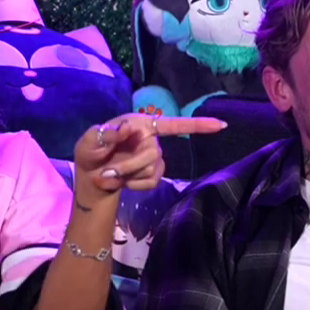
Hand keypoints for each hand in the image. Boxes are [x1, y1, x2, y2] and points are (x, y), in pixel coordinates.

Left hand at [70, 113, 224, 199]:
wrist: (91, 178)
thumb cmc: (89, 154)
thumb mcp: (88, 141)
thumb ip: (105, 134)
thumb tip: (126, 128)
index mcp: (139, 124)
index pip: (172, 124)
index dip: (197, 125)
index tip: (221, 125)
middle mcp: (150, 139)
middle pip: (153, 154)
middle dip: (129, 165)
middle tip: (107, 172)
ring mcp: (153, 158)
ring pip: (151, 169)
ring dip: (129, 175)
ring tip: (110, 176)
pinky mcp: (153, 175)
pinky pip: (151, 182)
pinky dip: (134, 184)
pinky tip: (123, 182)